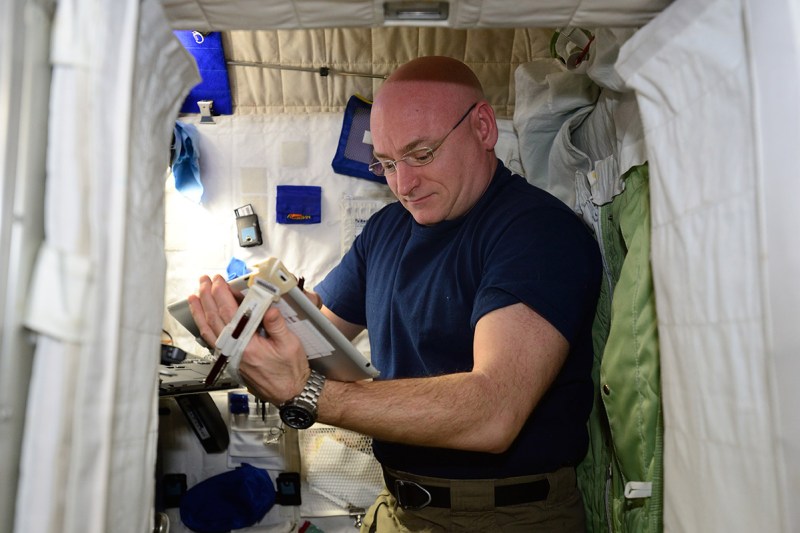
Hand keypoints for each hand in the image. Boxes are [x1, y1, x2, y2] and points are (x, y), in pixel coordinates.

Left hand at [187, 274, 309, 403]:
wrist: (289, 392)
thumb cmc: (290, 371)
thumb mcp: (289, 344)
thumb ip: (276, 324)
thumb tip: (268, 307)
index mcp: (248, 345)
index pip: (230, 313)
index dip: (222, 294)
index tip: (219, 281)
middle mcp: (234, 351)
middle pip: (214, 319)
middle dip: (207, 297)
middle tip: (205, 281)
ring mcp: (230, 356)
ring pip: (208, 330)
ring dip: (200, 312)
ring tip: (194, 297)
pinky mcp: (231, 360)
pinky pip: (211, 341)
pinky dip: (204, 328)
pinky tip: (202, 320)